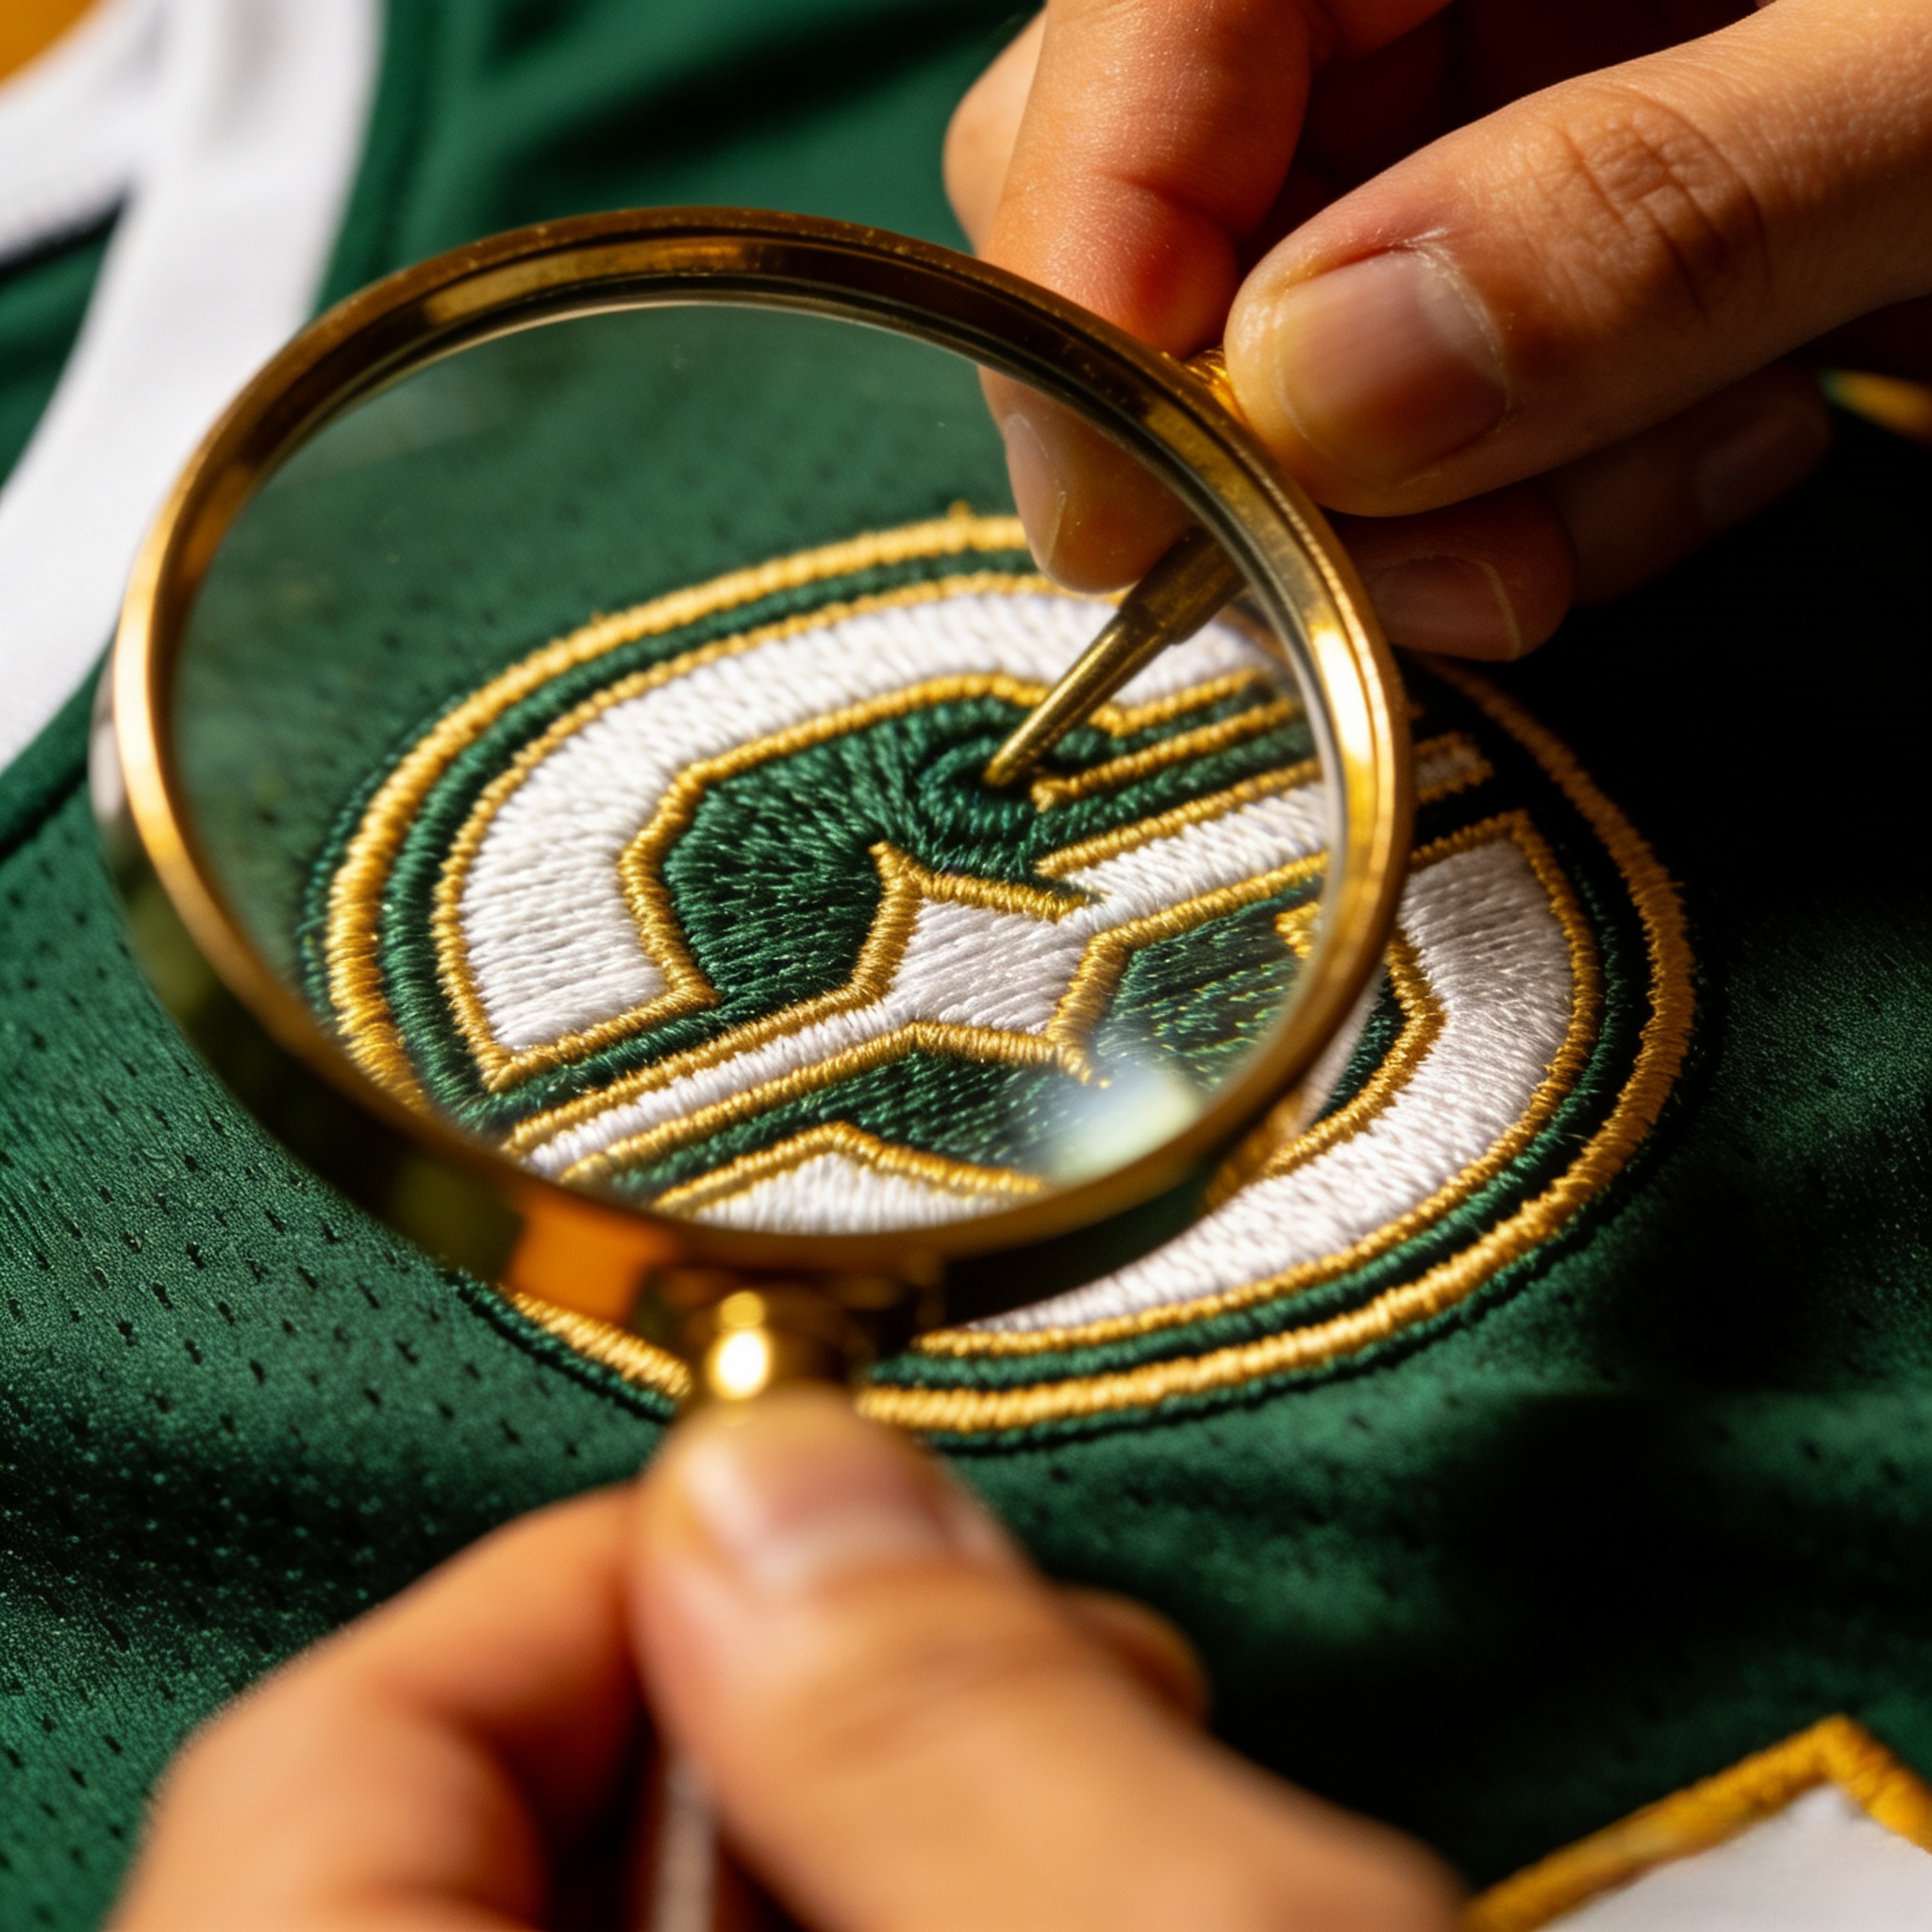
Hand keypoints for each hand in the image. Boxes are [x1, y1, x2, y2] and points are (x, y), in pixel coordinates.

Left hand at [108, 1390, 1458, 1930]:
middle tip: (1016, 1649)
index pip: (321, 1790)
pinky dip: (856, 1889)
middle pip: (452, 1846)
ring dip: (831, 1800)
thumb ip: (967, 1742)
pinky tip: (1042, 1871)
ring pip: (598, 1915)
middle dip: (751, 1697)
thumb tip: (791, 1483)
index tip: (792, 1506)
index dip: (563, 1592)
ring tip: (1075, 1773)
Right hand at [946, 0, 1931, 655]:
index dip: (1094, 281)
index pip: (1142, 27)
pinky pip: (1433, 380)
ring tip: (1682, 474)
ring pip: (1290, 327)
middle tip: (1457, 578)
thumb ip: (1661, 207)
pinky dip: (1540, 475)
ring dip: (1445, 488)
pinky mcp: (1561, 190)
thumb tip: (1320, 391)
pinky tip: (1706, 437)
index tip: (1140, 532)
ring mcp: (1491, 75)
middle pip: (1170, 196)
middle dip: (1279, 437)